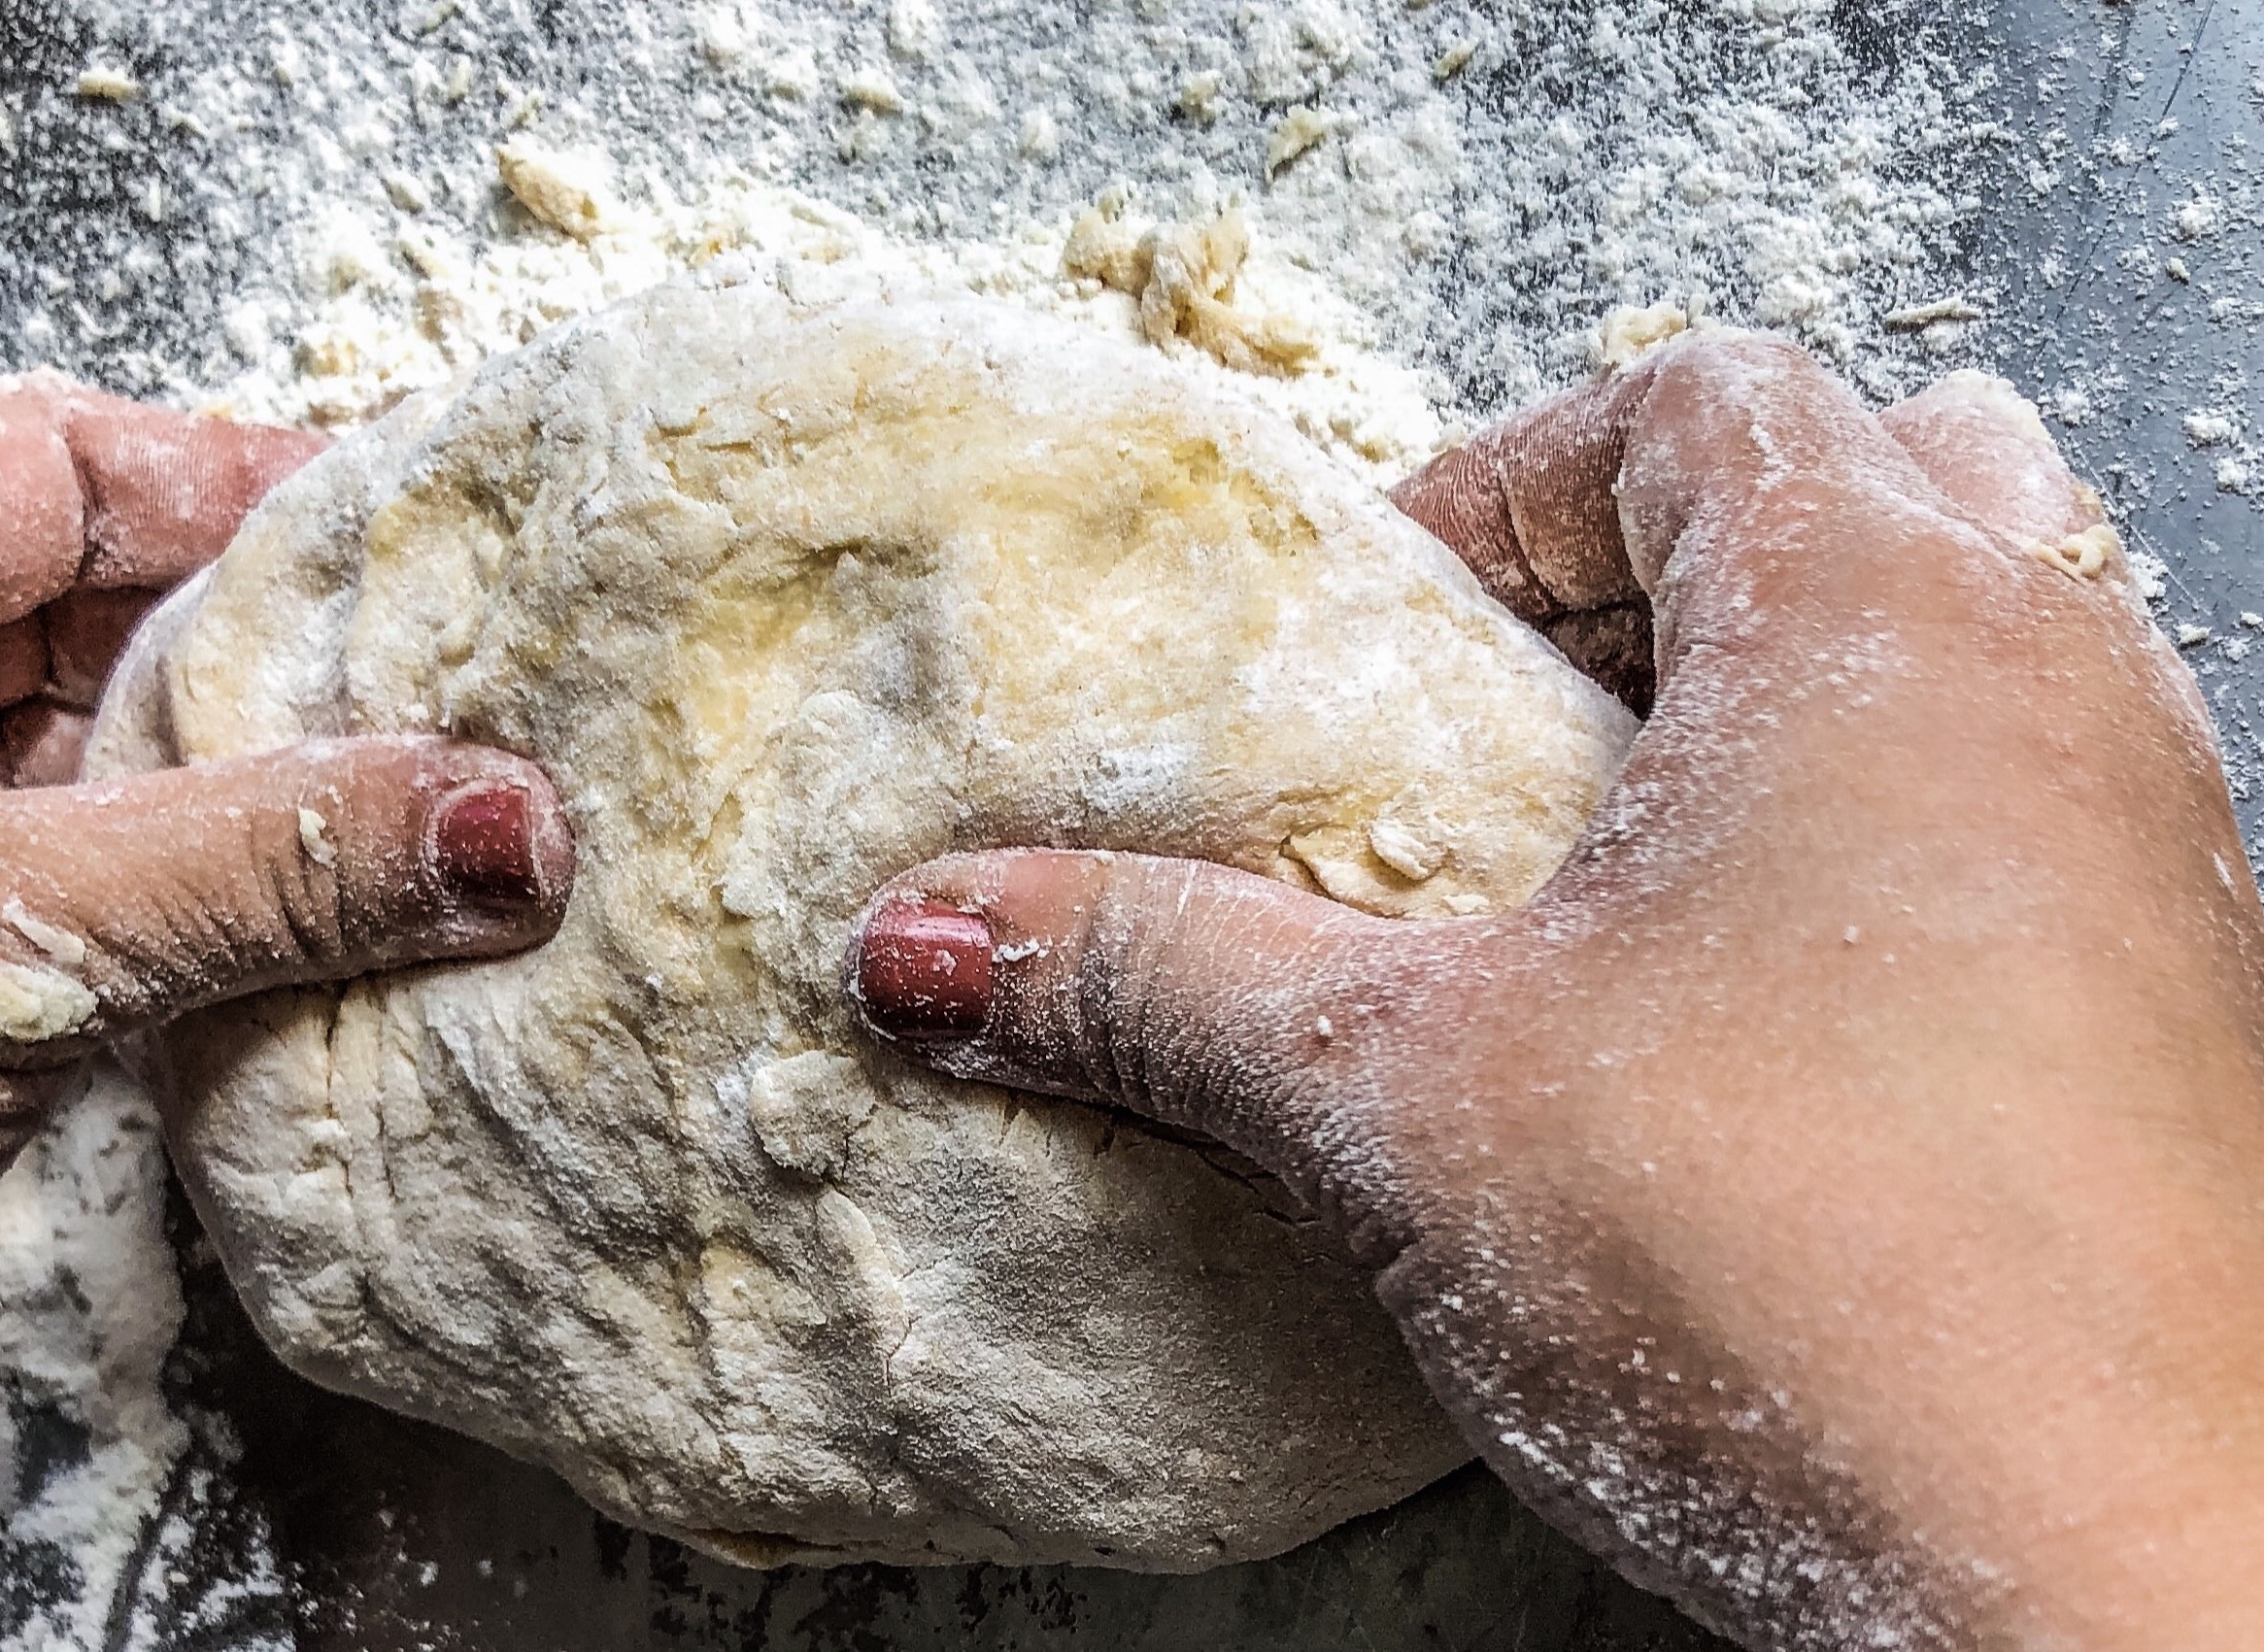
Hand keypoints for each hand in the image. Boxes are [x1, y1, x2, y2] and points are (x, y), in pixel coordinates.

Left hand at [0, 375, 571, 1647]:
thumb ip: (262, 865)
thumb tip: (502, 819)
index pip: (48, 460)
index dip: (231, 475)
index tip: (405, 522)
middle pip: (78, 615)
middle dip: (258, 652)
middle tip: (443, 685)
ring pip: (77, 779)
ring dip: (229, 806)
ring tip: (408, 821)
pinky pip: (64, 918)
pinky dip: (181, 929)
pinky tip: (302, 958)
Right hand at [849, 336, 2263, 1649]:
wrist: (2128, 1593)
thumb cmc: (1814, 1284)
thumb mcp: (1402, 1101)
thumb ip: (1155, 978)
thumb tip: (938, 938)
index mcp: (1882, 619)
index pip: (1690, 399)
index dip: (1501, 484)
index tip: (1377, 633)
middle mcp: (2061, 687)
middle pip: (1869, 472)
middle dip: (1660, 569)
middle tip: (1504, 712)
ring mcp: (2156, 847)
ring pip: (1975, 651)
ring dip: (1779, 710)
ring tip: (1608, 875)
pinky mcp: (2183, 1010)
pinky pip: (2025, 826)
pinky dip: (1878, 849)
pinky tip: (1744, 1026)